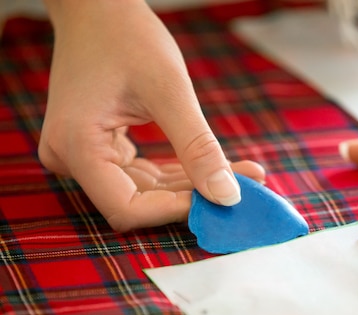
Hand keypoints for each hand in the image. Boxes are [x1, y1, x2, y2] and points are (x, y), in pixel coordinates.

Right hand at [39, 0, 263, 231]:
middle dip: (195, 195)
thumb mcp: (170, 91)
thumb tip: (228, 196)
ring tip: (243, 173)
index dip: (176, 209)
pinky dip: (180, 171)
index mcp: (76, 146)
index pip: (127, 207)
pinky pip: (144, 173)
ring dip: (194, 184)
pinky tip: (217, 166)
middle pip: (139, 200)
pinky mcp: (99, 149)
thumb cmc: (126, 37)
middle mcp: (70, 158)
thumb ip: (198, 147)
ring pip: (146, 190)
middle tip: (246, 186)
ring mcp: (82, 155)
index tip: (223, 199)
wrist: (98, 8)